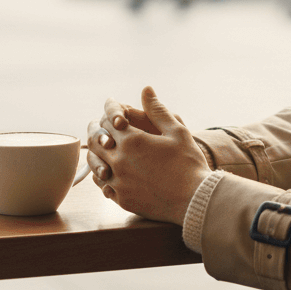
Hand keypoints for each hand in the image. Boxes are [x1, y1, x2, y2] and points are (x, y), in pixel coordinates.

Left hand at [88, 86, 210, 224]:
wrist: (195, 199)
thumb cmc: (189, 163)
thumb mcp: (177, 131)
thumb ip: (157, 110)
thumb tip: (146, 89)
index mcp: (132, 141)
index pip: (108, 120)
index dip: (110, 111)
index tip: (112, 106)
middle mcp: (120, 161)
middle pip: (95, 141)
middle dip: (96, 131)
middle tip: (100, 126)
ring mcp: (119, 182)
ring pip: (95, 165)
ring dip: (97, 154)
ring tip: (104, 149)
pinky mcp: (122, 200)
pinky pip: (103, 186)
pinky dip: (103, 176)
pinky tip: (111, 173)